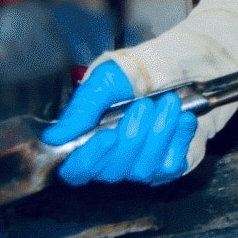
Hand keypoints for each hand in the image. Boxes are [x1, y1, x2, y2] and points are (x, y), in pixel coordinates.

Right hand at [41, 62, 198, 186]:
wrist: (182, 66)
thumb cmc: (139, 74)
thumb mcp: (106, 80)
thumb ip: (82, 109)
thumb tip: (54, 137)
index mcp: (90, 142)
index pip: (77, 171)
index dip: (88, 159)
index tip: (106, 135)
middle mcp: (113, 160)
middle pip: (113, 171)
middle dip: (132, 135)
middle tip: (145, 105)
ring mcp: (142, 166)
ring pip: (143, 169)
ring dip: (158, 133)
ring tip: (169, 103)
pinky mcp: (170, 165)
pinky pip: (170, 165)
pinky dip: (178, 138)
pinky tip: (184, 118)